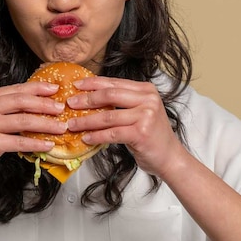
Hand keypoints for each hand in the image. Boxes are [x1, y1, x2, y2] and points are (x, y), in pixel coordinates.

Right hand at [0, 82, 65, 185]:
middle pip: (21, 101)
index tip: (55, 89)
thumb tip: (40, 101)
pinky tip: (48, 145)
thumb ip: (8, 108)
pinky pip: (19, 141)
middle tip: (61, 108)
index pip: (16, 89)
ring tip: (61, 127)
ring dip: (46, 124)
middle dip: (45, 104)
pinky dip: (36, 143)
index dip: (38, 88)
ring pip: (23, 120)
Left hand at [65, 76, 188, 178]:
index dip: (93, 83)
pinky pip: (111, 133)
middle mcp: (148, 99)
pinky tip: (85, 138)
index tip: (76, 86)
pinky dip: (96, 136)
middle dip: (86, 99)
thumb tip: (91, 97)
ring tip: (72, 124)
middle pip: (109, 95)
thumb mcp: (140, 111)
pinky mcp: (141, 133)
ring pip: (108, 116)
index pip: (114, 83)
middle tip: (70, 104)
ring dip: (86, 120)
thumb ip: (122, 102)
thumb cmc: (152, 135)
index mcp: (146, 90)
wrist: (170, 157)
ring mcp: (146, 116)